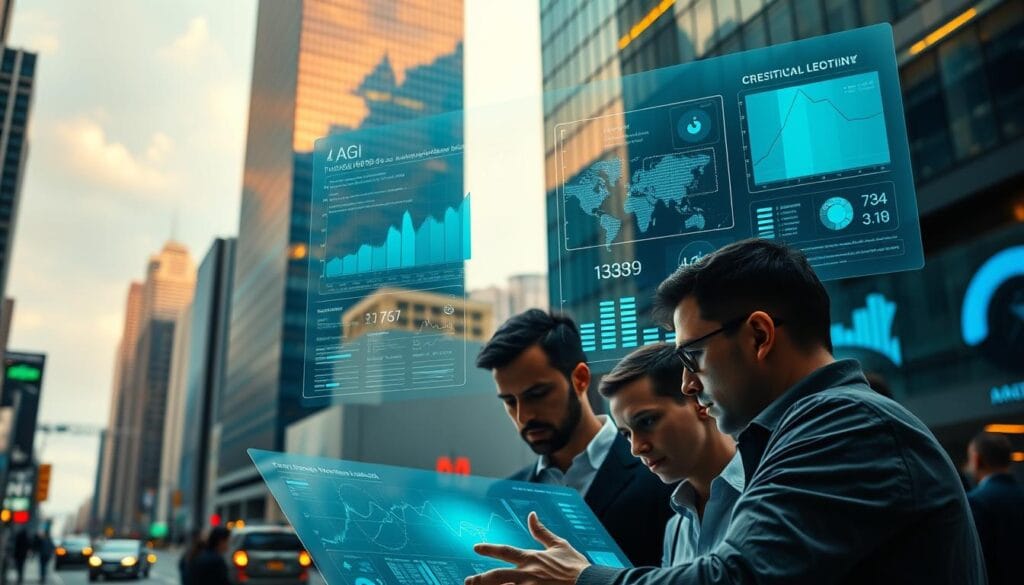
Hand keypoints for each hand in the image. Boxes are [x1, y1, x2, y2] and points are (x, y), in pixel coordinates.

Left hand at [465, 512, 591, 584]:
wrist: (589, 583)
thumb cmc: (575, 565)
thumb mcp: (559, 544)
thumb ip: (542, 532)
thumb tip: (531, 515)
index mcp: (532, 558)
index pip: (505, 551)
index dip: (489, 549)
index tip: (475, 547)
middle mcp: (527, 574)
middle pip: (497, 576)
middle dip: (481, 579)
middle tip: (468, 581)